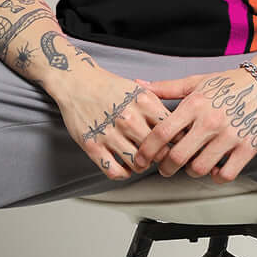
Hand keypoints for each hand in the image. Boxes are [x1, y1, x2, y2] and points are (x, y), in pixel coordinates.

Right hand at [51, 67, 173, 180]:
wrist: (77, 82)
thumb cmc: (109, 88)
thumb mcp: (140, 91)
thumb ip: (158, 108)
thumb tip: (178, 128)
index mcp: (144, 102)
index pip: (172, 131)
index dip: (176, 142)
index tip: (174, 146)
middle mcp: (128, 118)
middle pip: (158, 152)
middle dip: (161, 158)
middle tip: (158, 157)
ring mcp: (110, 133)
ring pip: (138, 164)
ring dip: (142, 167)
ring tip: (141, 161)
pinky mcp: (92, 145)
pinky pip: (114, 171)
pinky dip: (123, 174)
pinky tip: (124, 167)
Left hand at [131, 66, 256, 181]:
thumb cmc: (232, 83)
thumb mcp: (197, 82)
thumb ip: (167, 87)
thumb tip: (141, 84)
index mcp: (195, 104)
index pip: (161, 133)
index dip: (147, 150)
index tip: (142, 159)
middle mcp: (210, 121)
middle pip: (177, 156)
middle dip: (166, 168)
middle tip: (165, 168)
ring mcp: (230, 136)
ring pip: (199, 169)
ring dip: (191, 171)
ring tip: (192, 165)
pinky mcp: (248, 147)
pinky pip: (226, 174)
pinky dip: (216, 177)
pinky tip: (215, 168)